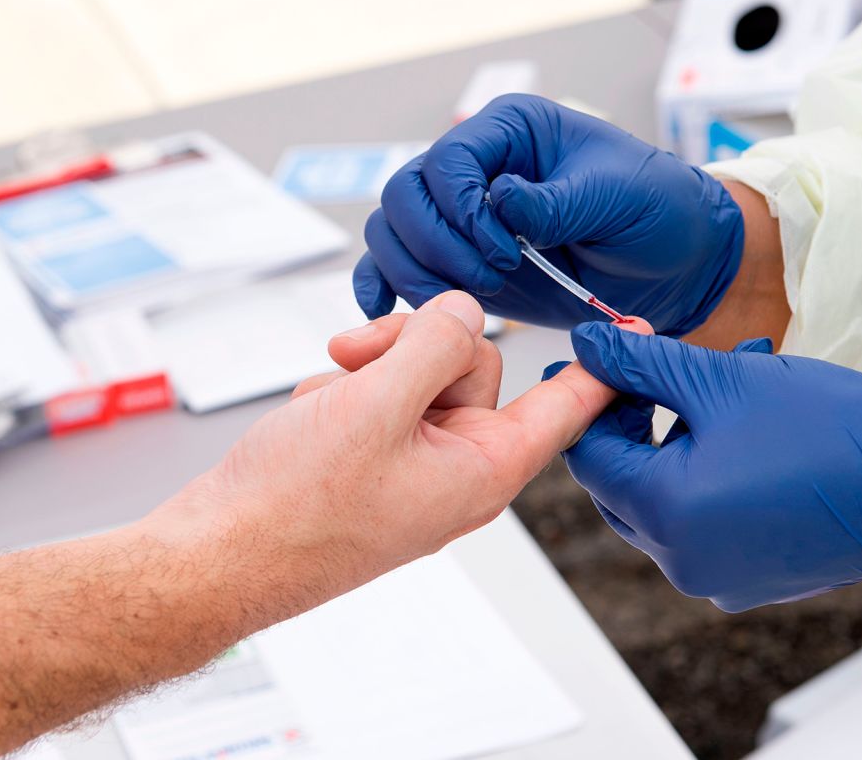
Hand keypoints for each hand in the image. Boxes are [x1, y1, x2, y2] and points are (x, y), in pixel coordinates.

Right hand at [155, 292, 652, 619]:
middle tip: (358, 362)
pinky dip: (350, 390)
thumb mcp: (375, 407)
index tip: (640, 327)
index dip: (601, 364)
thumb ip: (433, 347)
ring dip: (374, 368)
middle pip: (476, 365)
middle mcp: (459, 466)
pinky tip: (317, 415)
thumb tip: (463, 310)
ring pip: (423, 371)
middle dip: (415, 348)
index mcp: (482, 468)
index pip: (564, 407)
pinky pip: (386, 393)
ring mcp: (418, 462)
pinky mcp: (381, 456)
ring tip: (327, 398)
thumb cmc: (296, 506)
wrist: (221, 552)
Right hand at [353, 94, 742, 335]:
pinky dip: (384, 284)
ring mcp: (463, 218)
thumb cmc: (656, 211)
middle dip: (437, 244)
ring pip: (393, 233)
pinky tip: (384, 308)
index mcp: (511, 132)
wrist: (673, 263)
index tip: (505, 250)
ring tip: (467, 305)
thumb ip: (556, 201)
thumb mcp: (618, 196)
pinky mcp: (461, 262)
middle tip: (489, 280)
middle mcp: (477, 169)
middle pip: (405, 195)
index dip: (462, 210)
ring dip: (417, 272)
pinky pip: (398, 264)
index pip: (448, 159)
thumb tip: (500, 200)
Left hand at [556, 325, 861, 611]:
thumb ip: (642, 363)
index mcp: (666, 513)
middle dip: (634, 417)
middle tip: (660, 364)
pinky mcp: (749, 577)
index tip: (602, 357)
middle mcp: (680, 560)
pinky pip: (701, 521)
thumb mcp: (724, 381)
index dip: (590, 399)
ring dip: (678, 436)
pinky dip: (708, 472)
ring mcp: (716, 576)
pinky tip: (746, 426)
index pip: (590, 454)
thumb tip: (585, 344)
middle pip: (621, 481)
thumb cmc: (830, 429)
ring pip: (661, 498)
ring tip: (723, 379)